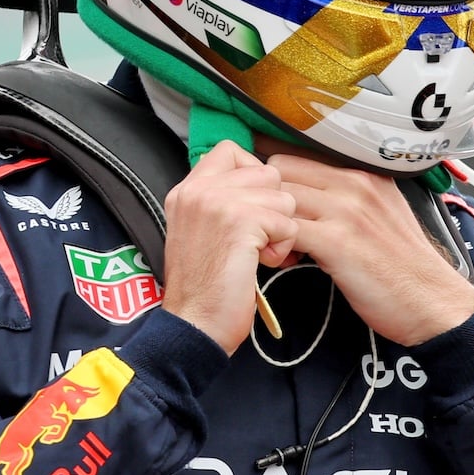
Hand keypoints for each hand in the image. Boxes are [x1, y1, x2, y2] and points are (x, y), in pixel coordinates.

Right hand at [160, 142, 298, 353]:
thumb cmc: (204, 288)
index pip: (231, 150)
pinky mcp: (240, 222)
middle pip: (266, 172)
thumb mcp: (199, 230)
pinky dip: (282, 247)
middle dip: (273, 208)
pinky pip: (287, 222)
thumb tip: (261, 184)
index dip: (253, 176)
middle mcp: (198, 189)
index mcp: (187, 189)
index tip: (251, 209)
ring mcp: (217, 202)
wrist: (193, 324)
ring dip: (280, 230)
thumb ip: (220, 201)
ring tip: (257, 254)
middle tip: (257, 240)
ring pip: (282, 196)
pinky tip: (260, 264)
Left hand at [268, 154, 473, 346]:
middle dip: (266, 195)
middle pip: (280, 168)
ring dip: (268, 220)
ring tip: (276, 243)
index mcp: (364, 171)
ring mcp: (347, 209)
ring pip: (279, 196)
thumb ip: (350, 194)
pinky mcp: (338, 241)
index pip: (299, 151)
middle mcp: (355, 181)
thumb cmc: (404, 266)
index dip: (276, 176)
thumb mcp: (383, 212)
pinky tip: (286, 260)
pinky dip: (276, 244)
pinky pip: (285, 229)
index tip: (269, 197)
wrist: (432, 302)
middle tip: (269, 223)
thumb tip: (308, 190)